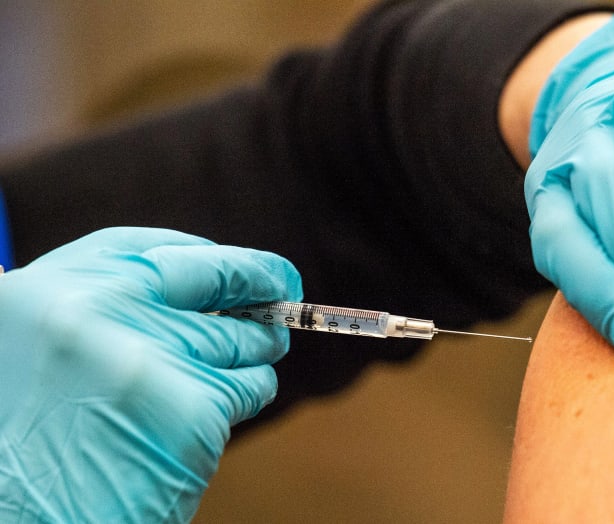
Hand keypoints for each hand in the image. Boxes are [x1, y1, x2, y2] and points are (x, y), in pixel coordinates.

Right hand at [0, 227, 301, 521]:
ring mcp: (148, 354)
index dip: (210, 256)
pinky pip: (251, 385)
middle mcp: (95, 309)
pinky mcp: (191, 407)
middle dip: (262, 281)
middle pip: (217, 275)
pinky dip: (244, 399)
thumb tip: (210, 296)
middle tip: (286, 289)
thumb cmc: (31, 453)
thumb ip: (107, 314)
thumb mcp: (42, 356)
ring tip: (217, 383)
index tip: (243, 267)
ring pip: (245, 336)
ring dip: (251, 356)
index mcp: (45, 290)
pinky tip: (204, 424)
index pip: (152, 247)